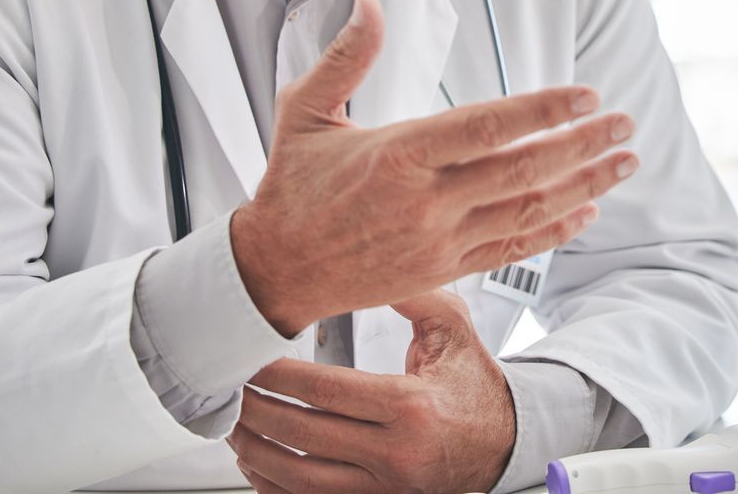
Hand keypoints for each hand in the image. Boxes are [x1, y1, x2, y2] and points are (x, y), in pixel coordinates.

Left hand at [229, 290, 516, 492]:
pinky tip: (258, 465)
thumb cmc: (476, 388)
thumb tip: (371, 266)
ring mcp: (386, 487)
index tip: (252, 362)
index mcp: (412, 406)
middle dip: (256, 411)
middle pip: (304, 435)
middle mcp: (397, 454)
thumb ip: (414, 296)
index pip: (327, 392)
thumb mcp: (454, 332)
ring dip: (257, 452)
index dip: (280, 377)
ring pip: (300, 478)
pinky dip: (276, 487)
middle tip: (230, 389)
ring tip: (234, 426)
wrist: (507, 444)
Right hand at [231, 0, 638, 334]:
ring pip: (527, 212)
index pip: (485, 128)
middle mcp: (425, 202)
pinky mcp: (444, 270)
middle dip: (582, 145)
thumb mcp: (303, 111)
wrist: (275, 269)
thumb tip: (369, 2)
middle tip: (625, 122)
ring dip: (584, 184)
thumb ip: (345, 57)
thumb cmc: (292, 184)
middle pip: (522, 171)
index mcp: (397, 155)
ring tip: (624, 160)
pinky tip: (587, 208)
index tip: (586, 94)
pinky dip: (555, 230)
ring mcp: (439, 241)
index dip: (542, 111)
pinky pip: (512, 250)